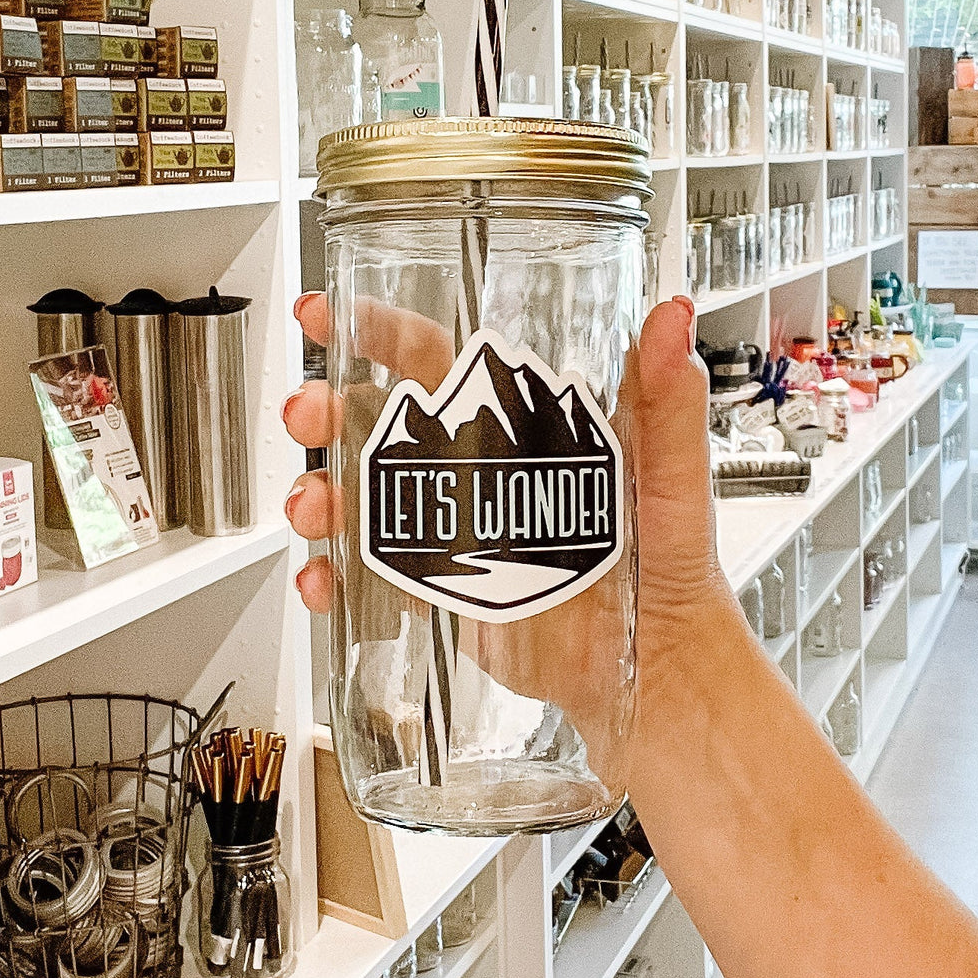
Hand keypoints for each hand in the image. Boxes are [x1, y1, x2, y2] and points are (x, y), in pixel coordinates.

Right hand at [282, 293, 740, 763]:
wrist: (656, 662)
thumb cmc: (671, 560)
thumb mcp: (672, 473)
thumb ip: (668, 400)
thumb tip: (672, 317)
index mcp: (519, 427)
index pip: (440, 361)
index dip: (380, 332)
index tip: (331, 315)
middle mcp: (476, 471)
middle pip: (379, 424)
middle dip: (326, 409)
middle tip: (304, 412)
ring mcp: (451, 531)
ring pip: (362, 498)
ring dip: (321, 493)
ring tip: (312, 507)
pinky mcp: (441, 589)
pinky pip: (371, 577)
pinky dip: (334, 577)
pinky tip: (323, 581)